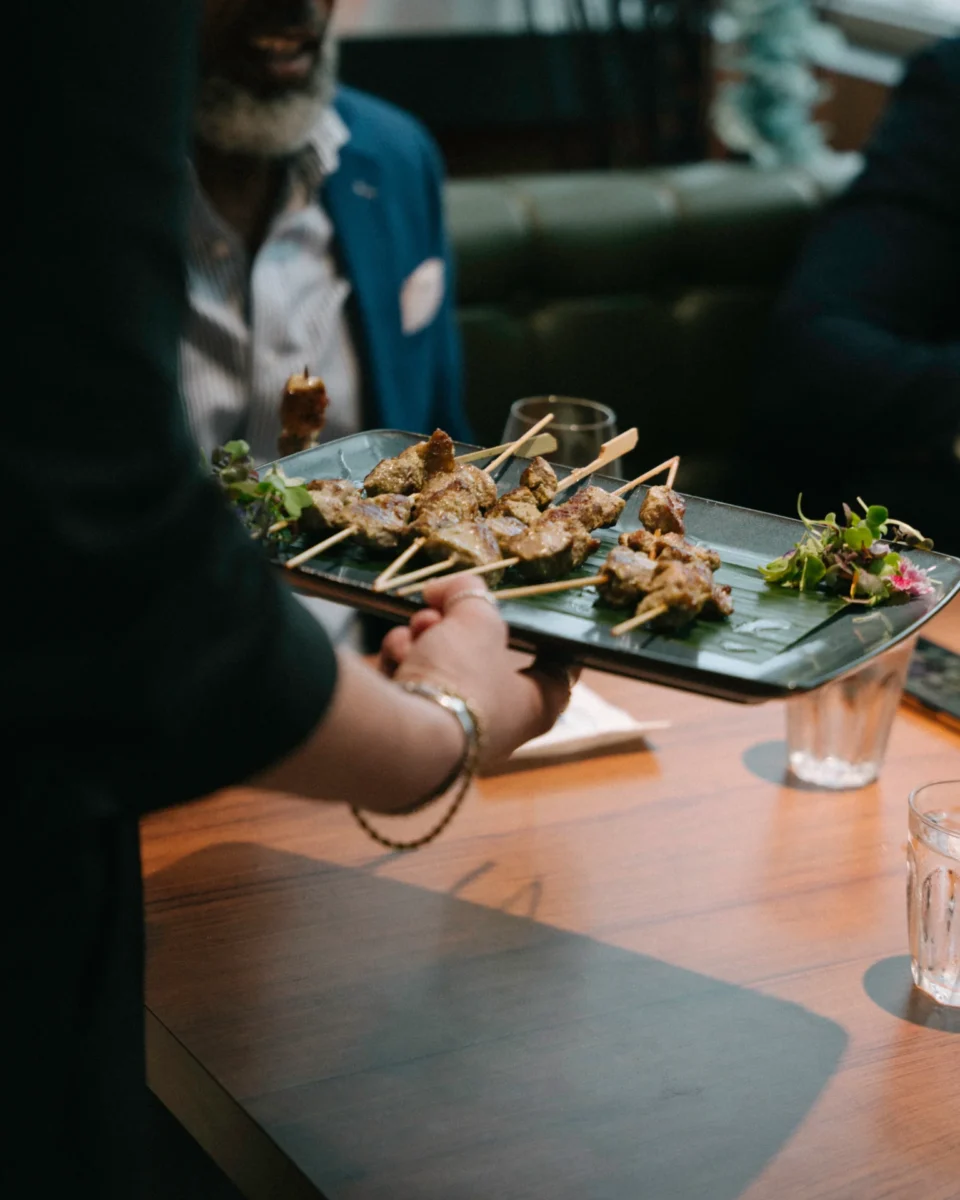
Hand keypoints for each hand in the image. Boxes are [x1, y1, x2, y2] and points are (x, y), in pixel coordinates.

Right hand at [379, 576, 577, 767]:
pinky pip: (413, 686)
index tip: (539, 622)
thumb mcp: (475, 619)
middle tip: (444, 610)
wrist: (402, 733)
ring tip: (417, 629)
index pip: (558, 674)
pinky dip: (402, 665)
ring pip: (442, 668)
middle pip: (483, 660)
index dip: (550, 643)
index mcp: (534, 706)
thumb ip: (470, 594)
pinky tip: (396, 654)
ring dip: (424, 639)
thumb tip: (452, 589)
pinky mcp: (414, 733)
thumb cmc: (461, 678)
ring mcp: (452, 732)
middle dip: (457, 626)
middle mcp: (497, 725)